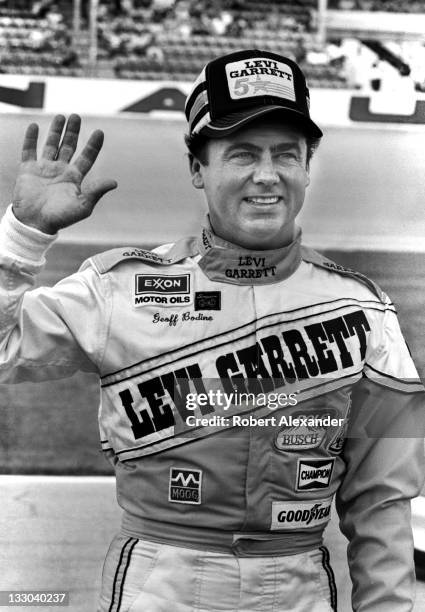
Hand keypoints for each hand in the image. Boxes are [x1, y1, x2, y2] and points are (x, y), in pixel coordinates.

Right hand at [12, 114, 116, 233]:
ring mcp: (44, 169)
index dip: (93, 145)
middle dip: (73, 132)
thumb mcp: (83, 205)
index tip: (99, 132)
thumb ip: (96, 192)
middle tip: (76, 117)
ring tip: (61, 116)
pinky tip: (35, 126)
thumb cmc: (61, 218)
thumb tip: (114, 182)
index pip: (86, 158)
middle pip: (69, 146)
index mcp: (75, 178)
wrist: (35, 224)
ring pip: (51, 145)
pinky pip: (29, 150)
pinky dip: (31, 138)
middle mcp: (60, 171)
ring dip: (56, 131)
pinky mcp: (28, 170)